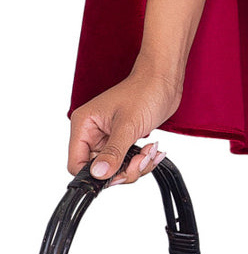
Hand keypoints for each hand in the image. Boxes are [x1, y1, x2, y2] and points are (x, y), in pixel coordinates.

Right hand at [67, 63, 182, 187]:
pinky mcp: (124, 141)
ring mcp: (109, 138)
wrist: (164, 79)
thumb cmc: (145, 90)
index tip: (116, 173)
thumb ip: (113, 152)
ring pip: (115, 170)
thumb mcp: (128, 124)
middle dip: (123, 170)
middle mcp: (94, 133)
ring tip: (149, 151)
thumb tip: (99, 174)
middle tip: (139, 160)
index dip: (95, 174)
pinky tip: (152, 150)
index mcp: (85, 125)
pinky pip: (128, 163)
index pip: (77, 163)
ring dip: (136, 166)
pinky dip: (141, 161)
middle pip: (99, 171)